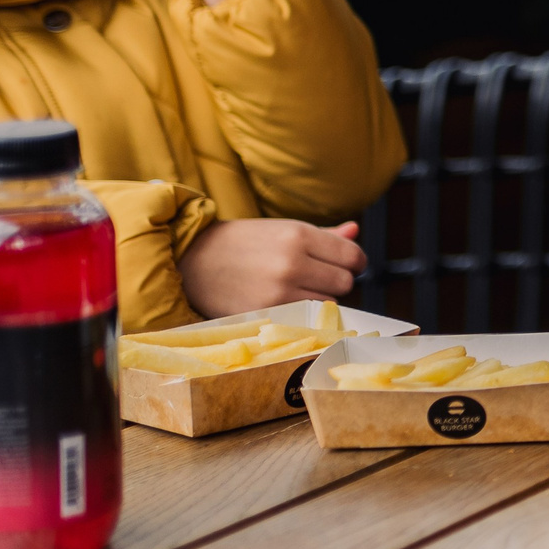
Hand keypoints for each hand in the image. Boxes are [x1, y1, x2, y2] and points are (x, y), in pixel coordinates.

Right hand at [178, 219, 365, 315]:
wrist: (193, 260)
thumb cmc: (243, 242)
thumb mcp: (283, 229)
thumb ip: (324, 235)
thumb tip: (356, 230)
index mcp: (299, 235)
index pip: (352, 256)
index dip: (355, 262)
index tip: (348, 265)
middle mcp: (293, 262)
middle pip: (345, 283)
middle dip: (337, 281)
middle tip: (319, 278)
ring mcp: (279, 291)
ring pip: (328, 304)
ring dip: (321, 299)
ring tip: (298, 290)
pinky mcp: (266, 313)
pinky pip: (305, 318)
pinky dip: (303, 314)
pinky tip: (287, 303)